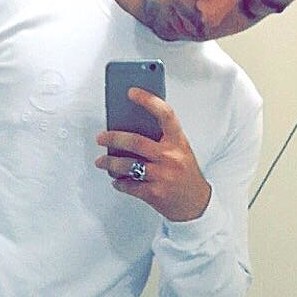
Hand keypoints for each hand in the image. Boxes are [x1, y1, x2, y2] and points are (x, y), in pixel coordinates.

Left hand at [95, 87, 210, 221]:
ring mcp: (162, 176)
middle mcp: (171, 157)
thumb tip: (129, 126)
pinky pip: (128, 185)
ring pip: (127, 165)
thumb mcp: (180, 150)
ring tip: (101, 161)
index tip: (131, 92)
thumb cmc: (185, 173)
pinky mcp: (154, 193)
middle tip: (100, 137)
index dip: (148, 101)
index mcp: (178, 142)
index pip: (165, 114)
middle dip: (113, 138)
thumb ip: (161, 138)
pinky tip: (116, 180)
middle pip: (136, 142)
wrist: (196, 204)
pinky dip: (119, 182)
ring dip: (109, 163)